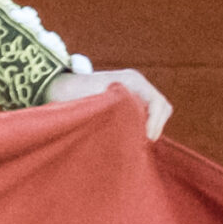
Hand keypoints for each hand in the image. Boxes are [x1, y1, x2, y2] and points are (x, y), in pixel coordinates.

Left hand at [41, 68, 171, 140]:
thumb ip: (113, 117)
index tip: (148, 139)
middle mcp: (137, 83)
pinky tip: (134, 137)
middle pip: (161, 106)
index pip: (157, 102)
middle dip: (156, 125)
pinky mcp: (131, 100)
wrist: (61, 88)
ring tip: (138, 142)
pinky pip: (147, 113)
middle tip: (144, 143)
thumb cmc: (75, 96)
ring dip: (151, 126)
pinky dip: (145, 125)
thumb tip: (132, 136)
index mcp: (131, 80)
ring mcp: (135, 90)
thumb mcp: (94, 106)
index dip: (156, 122)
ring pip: (157, 111)